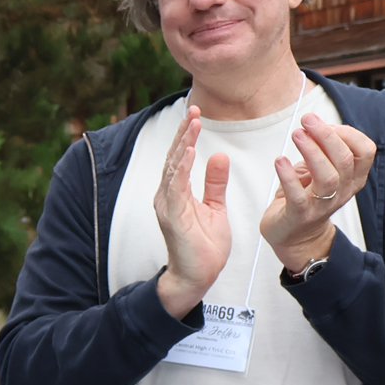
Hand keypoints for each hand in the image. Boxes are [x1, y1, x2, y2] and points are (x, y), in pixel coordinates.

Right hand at [154, 105, 231, 317]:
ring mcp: (167, 205)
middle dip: (183, 132)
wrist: (197, 276)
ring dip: (182, 143)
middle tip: (194, 109)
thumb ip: (214, 183)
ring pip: (172, 167)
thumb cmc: (204, 246)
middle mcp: (167, 195)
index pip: (180, 158)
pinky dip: (180, 167)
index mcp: (176, 193)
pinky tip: (187, 151)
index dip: (187, 136)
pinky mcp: (171, 215)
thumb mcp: (215, 208)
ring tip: (192, 123)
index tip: (197, 115)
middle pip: (173, 157)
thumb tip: (218, 156)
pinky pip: (175, 186)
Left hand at [261, 112, 375, 271]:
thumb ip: (322, 151)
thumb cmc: (305, 197)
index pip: (365, 151)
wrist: (294, 236)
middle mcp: (343, 191)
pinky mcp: (300, 214)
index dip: (347, 133)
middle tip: (307, 120)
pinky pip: (297, 195)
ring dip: (312, 152)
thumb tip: (320, 125)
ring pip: (327, 176)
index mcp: (352, 178)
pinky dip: (288, 176)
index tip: (324, 124)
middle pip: (345, 160)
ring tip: (297, 134)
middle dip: (327, 136)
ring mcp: (322, 204)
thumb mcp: (318, 170)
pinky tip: (280, 161)